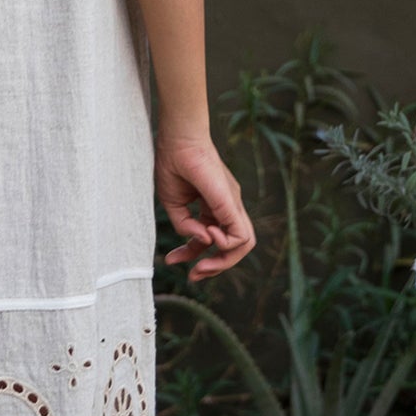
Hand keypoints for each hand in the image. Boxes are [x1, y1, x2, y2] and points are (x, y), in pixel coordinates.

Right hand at [155, 132, 254, 281]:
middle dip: (215, 266)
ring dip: (223, 261)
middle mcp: (228, 206)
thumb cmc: (172, 164)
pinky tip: (206, 238)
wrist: (177, 140)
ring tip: (200, 267)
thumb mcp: (173, 204)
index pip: (213, 239)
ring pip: (244, 243)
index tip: (175, 261)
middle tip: (194, 275)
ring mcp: (233, 204)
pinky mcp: (231, 202)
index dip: (196, 255)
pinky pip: (241, 234)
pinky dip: (225, 245)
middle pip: (234, 246)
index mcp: (215, 207)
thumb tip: (203, 242)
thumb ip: (185, 226)